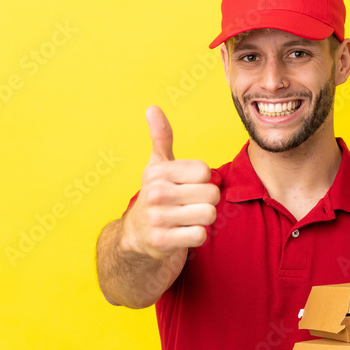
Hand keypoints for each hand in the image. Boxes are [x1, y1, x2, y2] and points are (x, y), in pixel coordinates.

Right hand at [121, 106, 220, 259]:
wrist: (137, 235)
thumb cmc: (156, 196)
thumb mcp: (156, 166)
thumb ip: (161, 137)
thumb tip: (152, 107)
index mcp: (159, 172)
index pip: (205, 172)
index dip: (203, 180)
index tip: (188, 186)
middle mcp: (157, 193)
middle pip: (212, 194)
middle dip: (207, 201)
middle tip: (191, 204)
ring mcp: (159, 218)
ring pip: (209, 215)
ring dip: (203, 219)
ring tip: (188, 218)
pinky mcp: (163, 241)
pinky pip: (200, 235)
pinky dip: (197, 236)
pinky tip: (183, 232)